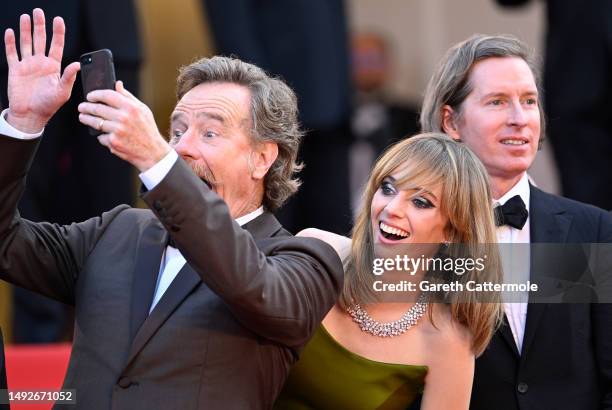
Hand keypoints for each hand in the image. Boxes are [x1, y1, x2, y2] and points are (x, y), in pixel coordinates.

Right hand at [4, 8, 79, 132]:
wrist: (31, 115)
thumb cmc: (49, 105)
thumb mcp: (62, 91)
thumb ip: (68, 77)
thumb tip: (78, 64)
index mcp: (54, 67)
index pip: (57, 45)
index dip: (58, 32)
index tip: (58, 19)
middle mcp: (41, 63)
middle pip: (41, 40)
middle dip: (40, 26)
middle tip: (39, 11)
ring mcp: (28, 65)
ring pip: (26, 43)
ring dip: (25, 30)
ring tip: (26, 17)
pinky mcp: (15, 69)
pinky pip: (12, 53)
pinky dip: (10, 42)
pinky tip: (10, 31)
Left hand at [78, 81, 170, 171]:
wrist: (152, 152)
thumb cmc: (148, 130)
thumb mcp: (143, 110)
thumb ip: (128, 96)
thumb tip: (117, 84)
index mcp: (131, 108)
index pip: (108, 95)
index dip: (95, 94)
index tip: (90, 96)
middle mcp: (123, 118)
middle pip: (98, 108)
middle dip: (86, 107)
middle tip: (82, 107)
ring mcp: (117, 131)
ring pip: (95, 122)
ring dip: (86, 119)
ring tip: (83, 117)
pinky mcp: (113, 142)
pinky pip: (101, 136)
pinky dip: (101, 136)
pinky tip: (105, 135)